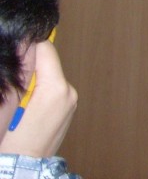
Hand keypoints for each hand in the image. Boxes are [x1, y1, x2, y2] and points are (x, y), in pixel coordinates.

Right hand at [0, 41, 76, 156]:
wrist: (27, 171)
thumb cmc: (15, 145)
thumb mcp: (11, 106)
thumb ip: (20, 78)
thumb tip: (24, 50)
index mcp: (55, 89)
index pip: (45, 50)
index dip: (29, 46)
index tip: (17, 49)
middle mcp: (68, 91)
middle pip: (48, 62)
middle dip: (30, 65)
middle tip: (15, 78)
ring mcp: (71, 100)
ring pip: (50, 75)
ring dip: (35, 79)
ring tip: (19, 99)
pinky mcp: (69, 108)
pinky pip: (54, 88)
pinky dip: (40, 90)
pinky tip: (27, 106)